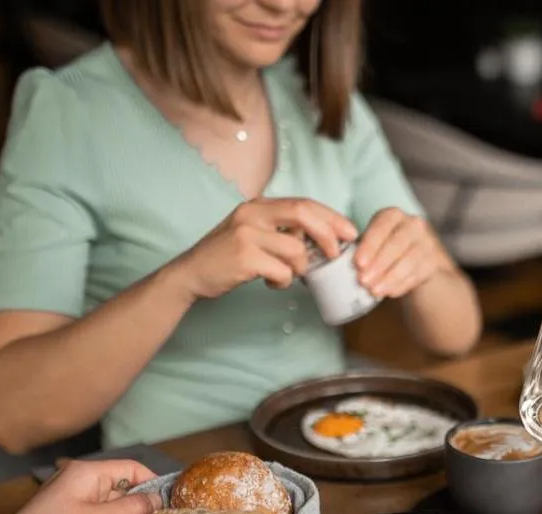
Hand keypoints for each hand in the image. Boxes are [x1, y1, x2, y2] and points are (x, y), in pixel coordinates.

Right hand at [173, 198, 358, 300]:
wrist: (191, 274)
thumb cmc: (229, 257)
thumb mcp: (254, 233)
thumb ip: (283, 230)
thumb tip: (324, 238)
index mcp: (259, 205)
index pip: (304, 203)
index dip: (331, 217)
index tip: (350, 232)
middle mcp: (252, 213)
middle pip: (303, 215)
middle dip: (327, 235)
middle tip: (336, 255)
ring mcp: (246, 234)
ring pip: (296, 250)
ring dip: (300, 269)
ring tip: (287, 275)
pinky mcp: (243, 256)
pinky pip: (282, 271)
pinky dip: (283, 281)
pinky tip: (270, 282)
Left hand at [354, 207, 453, 298]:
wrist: (415, 260)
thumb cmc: (384, 250)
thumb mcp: (372, 242)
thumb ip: (360, 248)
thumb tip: (339, 260)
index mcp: (393, 215)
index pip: (382, 226)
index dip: (370, 244)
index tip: (358, 263)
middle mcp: (413, 224)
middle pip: (397, 243)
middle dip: (379, 264)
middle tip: (363, 280)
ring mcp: (427, 242)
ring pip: (410, 259)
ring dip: (390, 277)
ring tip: (375, 291)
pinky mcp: (435, 261)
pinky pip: (419, 273)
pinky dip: (403, 284)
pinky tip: (390, 293)